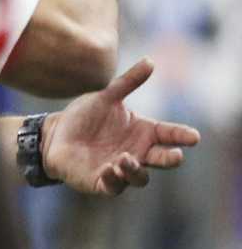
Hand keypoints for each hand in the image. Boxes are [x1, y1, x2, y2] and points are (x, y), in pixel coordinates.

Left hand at [42, 58, 199, 195]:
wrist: (54, 135)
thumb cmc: (84, 116)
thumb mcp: (105, 97)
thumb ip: (128, 82)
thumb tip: (150, 61)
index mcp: (143, 132)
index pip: (169, 134)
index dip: (182, 136)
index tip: (194, 137)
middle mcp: (137, 152)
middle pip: (162, 159)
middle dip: (170, 159)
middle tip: (176, 156)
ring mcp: (121, 170)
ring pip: (139, 177)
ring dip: (135, 170)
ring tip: (124, 158)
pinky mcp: (102, 183)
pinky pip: (113, 187)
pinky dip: (113, 180)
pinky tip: (108, 169)